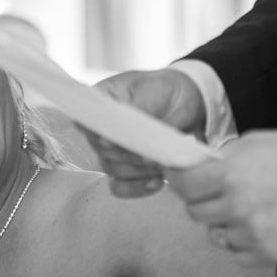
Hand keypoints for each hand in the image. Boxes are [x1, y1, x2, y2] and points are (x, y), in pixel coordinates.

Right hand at [88, 69, 206, 197]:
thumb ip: (138, 111)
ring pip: (113, 169)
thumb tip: (115, 141)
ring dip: (139, 169)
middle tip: (154, 150)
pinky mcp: (127, 168)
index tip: (112, 142)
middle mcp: (101, 128)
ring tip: (162, 160)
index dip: (97, 134)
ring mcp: (112, 151)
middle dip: (129, 153)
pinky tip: (157, 181)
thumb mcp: (155, 92)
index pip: (85, 121)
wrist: (191, 101)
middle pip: (101, 150)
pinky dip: (138, 187)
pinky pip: (122, 186)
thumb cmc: (167, 89)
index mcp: (100, 102)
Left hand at [168, 131, 276, 267]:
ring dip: (225, 223)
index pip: (184, 184)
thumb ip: (226, 157)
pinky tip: (260, 227)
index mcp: (231, 174)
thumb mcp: (260, 143)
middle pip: (196, 211)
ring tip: (249, 209)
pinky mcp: (266, 254)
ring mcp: (251, 233)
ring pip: (216, 233)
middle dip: (203, 201)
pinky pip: (237, 252)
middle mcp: (236, 206)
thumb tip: (200, 165)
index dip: (180, 180)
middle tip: (218, 193)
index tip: (181, 178)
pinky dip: (243, 242)